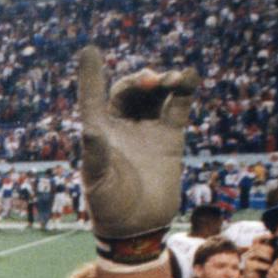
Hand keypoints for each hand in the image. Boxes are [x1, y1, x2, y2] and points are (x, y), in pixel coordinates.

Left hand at [76, 45, 198, 240]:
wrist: (138, 228)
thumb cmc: (109, 206)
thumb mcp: (97, 180)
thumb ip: (95, 153)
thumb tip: (89, 128)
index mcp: (99, 132)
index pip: (93, 98)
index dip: (91, 75)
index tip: (90, 50)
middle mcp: (122, 127)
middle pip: (130, 92)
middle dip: (141, 81)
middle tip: (153, 81)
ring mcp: (147, 130)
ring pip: (155, 95)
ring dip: (164, 82)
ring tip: (175, 79)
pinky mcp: (170, 137)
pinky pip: (177, 107)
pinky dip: (183, 91)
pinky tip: (189, 78)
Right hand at [237, 236, 272, 277]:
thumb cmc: (259, 272)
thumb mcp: (266, 261)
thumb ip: (270, 254)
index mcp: (253, 250)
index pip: (256, 239)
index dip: (264, 236)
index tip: (272, 236)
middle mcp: (248, 253)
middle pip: (259, 245)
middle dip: (269, 249)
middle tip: (275, 256)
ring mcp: (247, 259)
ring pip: (258, 252)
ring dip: (267, 256)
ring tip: (272, 262)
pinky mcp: (248, 266)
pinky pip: (258, 263)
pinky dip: (265, 265)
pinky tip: (269, 268)